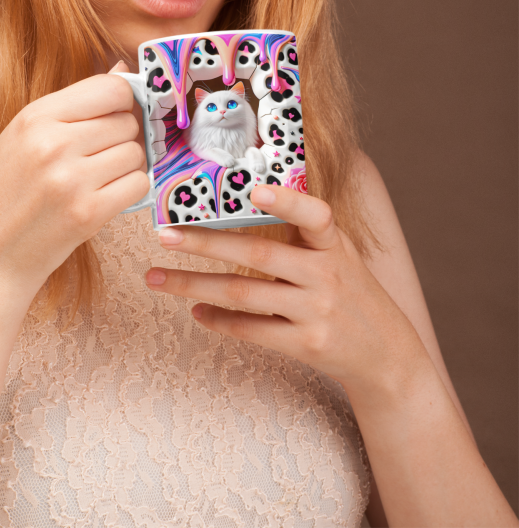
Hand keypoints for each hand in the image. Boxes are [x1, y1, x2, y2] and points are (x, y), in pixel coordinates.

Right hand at [0, 65, 148, 296]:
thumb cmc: (11, 192)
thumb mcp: (26, 136)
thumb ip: (75, 104)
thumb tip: (124, 70)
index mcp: (35, 117)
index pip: (111, 88)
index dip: (123, 101)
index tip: (116, 116)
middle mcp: (52, 143)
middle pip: (127, 121)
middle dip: (123, 138)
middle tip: (99, 156)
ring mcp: (71, 179)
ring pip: (137, 152)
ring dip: (127, 166)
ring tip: (98, 179)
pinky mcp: (88, 212)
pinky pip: (139, 184)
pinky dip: (131, 190)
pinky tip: (106, 196)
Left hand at [146, 185, 427, 394]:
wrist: (386, 354)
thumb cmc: (351, 292)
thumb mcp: (339, 255)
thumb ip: (305, 232)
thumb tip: (250, 196)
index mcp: (334, 245)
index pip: (315, 215)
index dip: (286, 200)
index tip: (253, 188)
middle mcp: (327, 275)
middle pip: (258, 253)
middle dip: (205, 243)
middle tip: (164, 235)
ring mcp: (316, 312)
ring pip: (243, 293)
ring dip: (193, 284)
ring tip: (156, 278)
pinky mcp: (306, 345)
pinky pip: (251, 329)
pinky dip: (218, 319)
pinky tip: (194, 310)